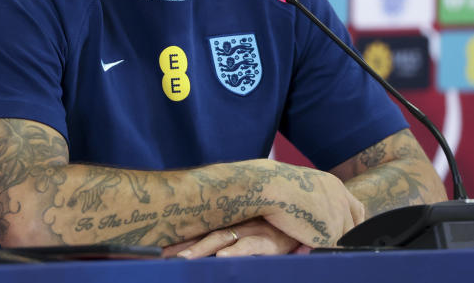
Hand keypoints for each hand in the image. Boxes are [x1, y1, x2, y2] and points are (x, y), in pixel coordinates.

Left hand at [163, 219, 304, 258]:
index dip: (182, 238)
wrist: (314, 213)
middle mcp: (241, 223)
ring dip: (203, 250)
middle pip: (206, 234)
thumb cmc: (282, 226)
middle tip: (162, 256)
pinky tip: (223, 258)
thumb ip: (238, 237)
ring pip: (223, 239)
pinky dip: (237, 251)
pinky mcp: (272, 241)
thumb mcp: (257, 228)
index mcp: (235, 221)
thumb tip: (213, 250)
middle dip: (184, 245)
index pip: (203, 228)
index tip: (159, 248)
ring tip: (184, 260)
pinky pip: (252, 247)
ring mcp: (256, 230)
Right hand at [261, 164, 364, 247]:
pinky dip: (319, 250)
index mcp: (335, 186)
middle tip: (330, 241)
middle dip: (343, 235)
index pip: (356, 208)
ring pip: (342, 239)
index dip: (352, 220)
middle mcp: (341, 200)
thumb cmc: (276, 184)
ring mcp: (338, 217)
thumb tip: (308, 208)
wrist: (272, 186)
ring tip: (309, 243)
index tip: (347, 229)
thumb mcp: (302, 183)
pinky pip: (330, 249)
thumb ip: (313, 197)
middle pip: (353, 226)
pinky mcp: (330, 234)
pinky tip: (305, 247)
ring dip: (329, 243)